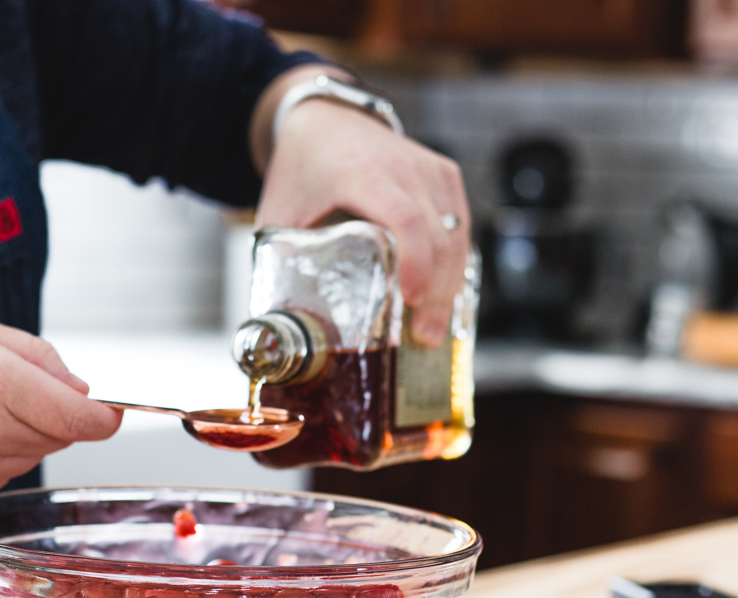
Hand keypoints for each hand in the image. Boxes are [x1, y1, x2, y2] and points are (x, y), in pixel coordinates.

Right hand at [0, 316, 119, 502]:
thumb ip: (41, 359)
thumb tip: (83, 391)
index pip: (81, 417)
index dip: (105, 416)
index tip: (112, 410)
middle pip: (62, 434)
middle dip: (52, 413)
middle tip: (8, 388)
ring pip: (36, 454)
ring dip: (24, 433)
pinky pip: (8, 471)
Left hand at [252, 74, 470, 347]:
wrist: (322, 120)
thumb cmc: (299, 169)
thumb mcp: (278, 213)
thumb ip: (278, 263)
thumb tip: (277, 324)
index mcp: (360, 174)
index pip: (404, 218)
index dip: (415, 261)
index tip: (411, 300)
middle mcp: (402, 166)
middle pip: (437, 235)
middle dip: (436, 291)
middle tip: (425, 337)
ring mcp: (428, 168)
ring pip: (456, 232)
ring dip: (451, 282)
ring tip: (435, 326)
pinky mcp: (444, 174)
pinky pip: (460, 223)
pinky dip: (456, 260)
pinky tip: (444, 293)